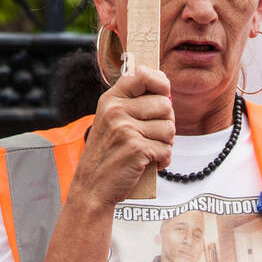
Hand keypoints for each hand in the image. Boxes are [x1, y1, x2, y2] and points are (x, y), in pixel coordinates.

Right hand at [72, 65, 174, 208]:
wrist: (92, 187)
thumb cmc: (106, 154)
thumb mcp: (110, 121)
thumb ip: (132, 104)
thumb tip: (167, 94)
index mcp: (110, 100)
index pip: (142, 74)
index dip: (160, 82)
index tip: (163, 93)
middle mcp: (116, 111)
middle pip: (165, 105)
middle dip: (165, 123)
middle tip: (151, 135)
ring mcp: (126, 129)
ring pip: (170, 129)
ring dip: (165, 143)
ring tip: (148, 150)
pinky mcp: (137, 149)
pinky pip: (167, 149)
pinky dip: (163, 159)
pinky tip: (149, 162)